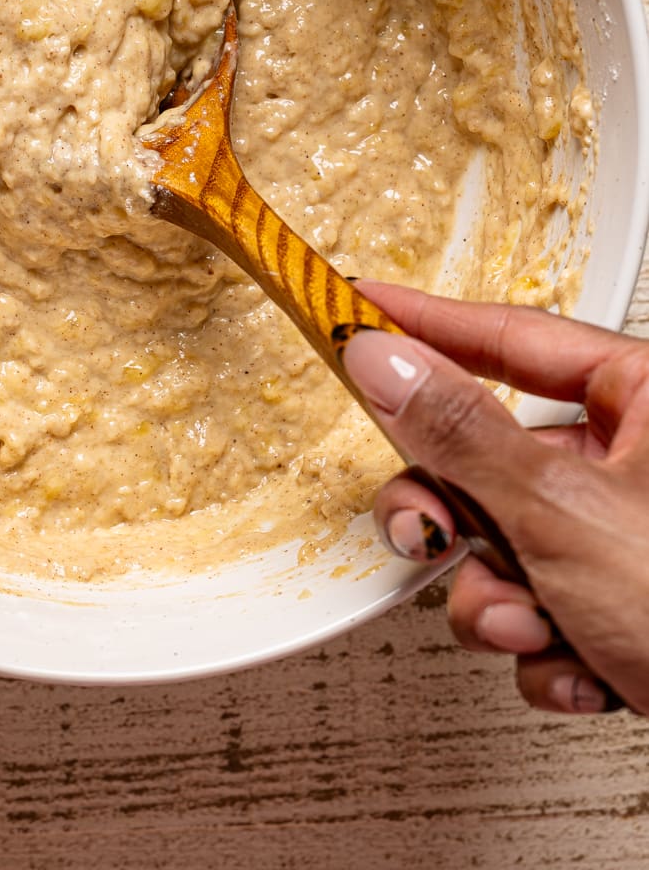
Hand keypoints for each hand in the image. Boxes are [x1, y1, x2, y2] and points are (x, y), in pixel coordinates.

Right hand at [346, 278, 648, 716]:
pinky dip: (550, 643)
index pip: (511, 335)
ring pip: (511, 539)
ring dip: (505, 600)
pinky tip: (584, 668)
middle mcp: (643, 455)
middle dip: (461, 520)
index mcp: (648, 396)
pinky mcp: (630, 601)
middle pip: (494, 454)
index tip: (356, 307)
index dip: (424, 323)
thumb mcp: (565, 514)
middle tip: (430, 535)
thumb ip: (460, 431)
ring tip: (539, 629)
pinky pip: (547, 600)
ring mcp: (635, 532)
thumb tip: (383, 357)